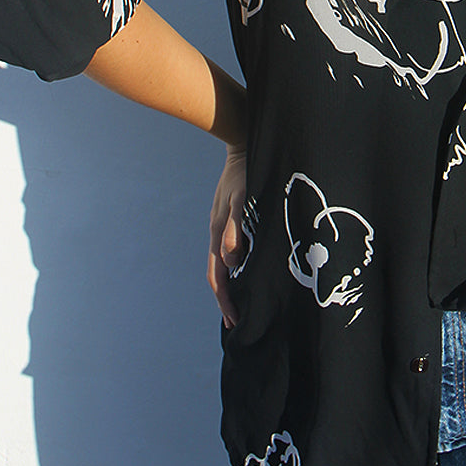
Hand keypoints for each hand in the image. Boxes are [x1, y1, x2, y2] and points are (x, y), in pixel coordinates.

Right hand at [207, 145, 246, 328]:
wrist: (244, 143)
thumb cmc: (247, 172)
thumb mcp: (244, 199)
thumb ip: (236, 228)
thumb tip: (231, 260)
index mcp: (219, 232)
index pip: (219, 276)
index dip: (226, 300)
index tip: (236, 321)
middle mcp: (218, 231)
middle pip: (218, 273)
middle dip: (226, 299)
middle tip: (238, 322)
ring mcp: (224, 225)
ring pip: (223, 263)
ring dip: (230, 284)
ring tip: (241, 302)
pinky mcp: (232, 217)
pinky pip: (231, 249)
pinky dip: (236, 267)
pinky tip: (247, 269)